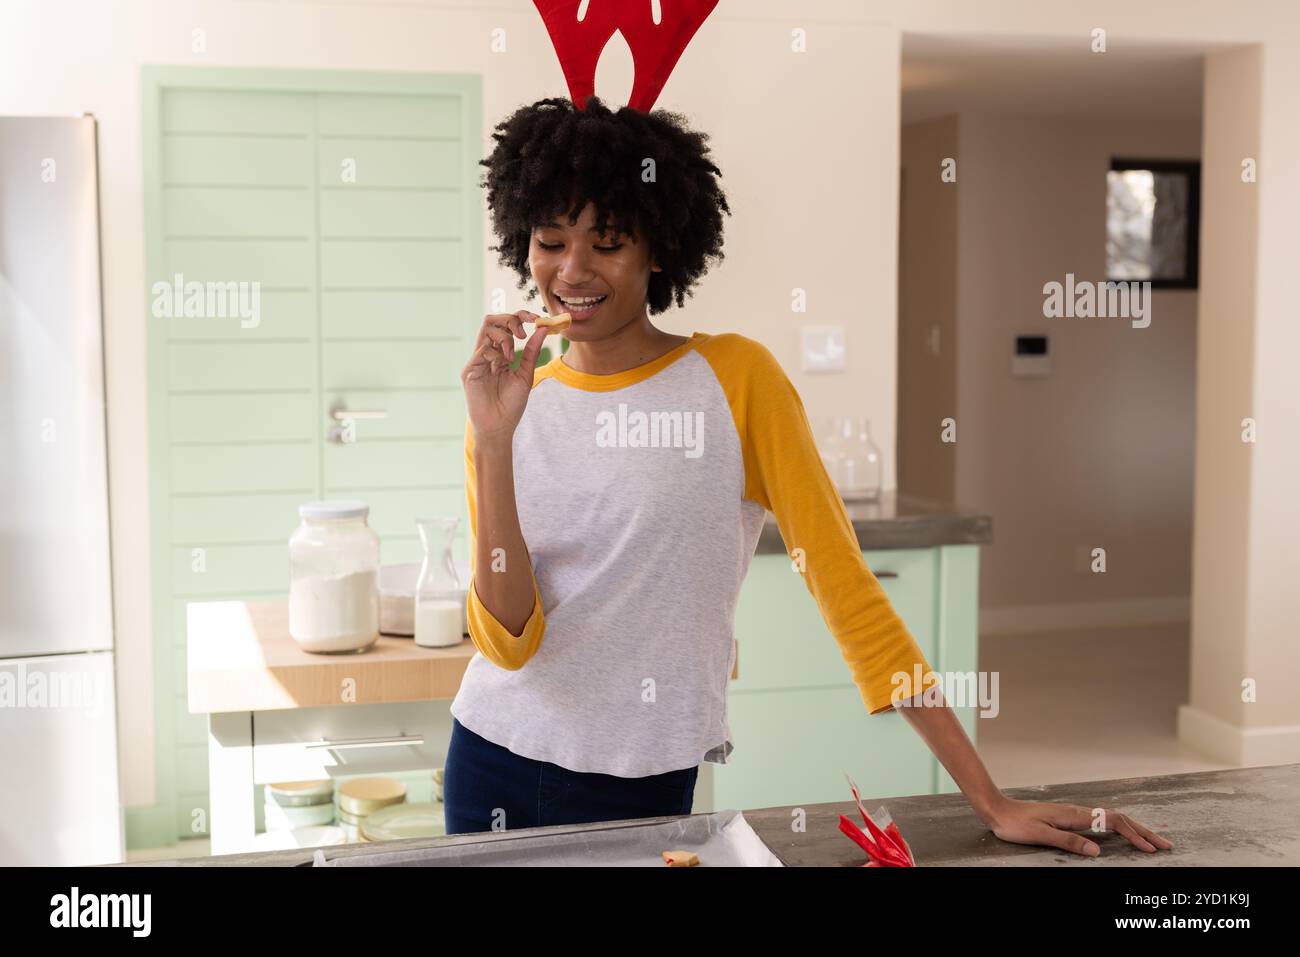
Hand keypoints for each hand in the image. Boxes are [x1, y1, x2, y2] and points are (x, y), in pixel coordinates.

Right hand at [462, 311, 549, 445]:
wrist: (500, 426)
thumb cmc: (511, 404)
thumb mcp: (526, 374)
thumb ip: (532, 351)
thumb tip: (543, 328)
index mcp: (499, 354)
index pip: (505, 325)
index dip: (520, 317)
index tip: (537, 319)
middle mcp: (486, 354)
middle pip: (491, 320)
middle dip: (510, 320)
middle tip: (522, 333)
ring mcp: (476, 361)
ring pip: (486, 330)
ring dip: (504, 338)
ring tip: (512, 356)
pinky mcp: (469, 370)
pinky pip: (482, 350)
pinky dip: (496, 354)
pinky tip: (501, 367)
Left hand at [984, 797, 1173, 856]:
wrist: (998, 810)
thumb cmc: (1016, 824)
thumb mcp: (1041, 835)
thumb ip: (1068, 842)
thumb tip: (1097, 851)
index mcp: (1075, 815)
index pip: (1114, 823)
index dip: (1134, 836)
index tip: (1151, 849)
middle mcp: (1078, 812)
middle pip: (1119, 820)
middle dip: (1143, 832)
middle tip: (1166, 845)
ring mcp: (1074, 814)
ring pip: (1112, 820)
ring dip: (1133, 830)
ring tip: (1151, 841)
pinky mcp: (1069, 818)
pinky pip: (1101, 822)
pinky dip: (1119, 829)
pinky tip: (1122, 835)